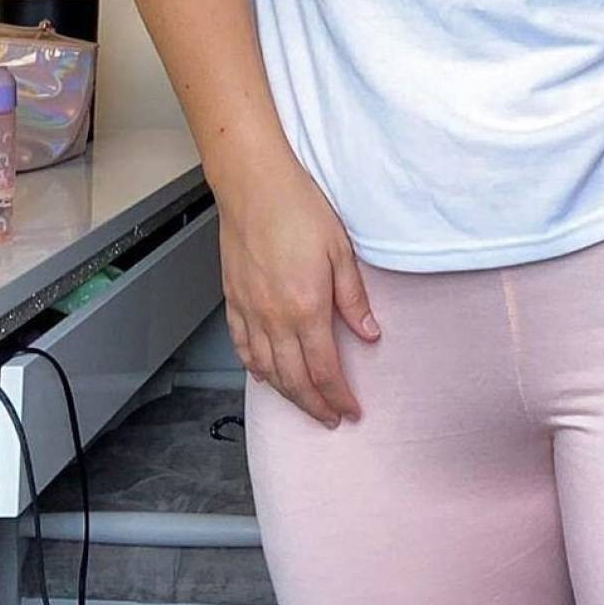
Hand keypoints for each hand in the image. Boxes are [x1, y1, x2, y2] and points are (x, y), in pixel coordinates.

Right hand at [214, 152, 381, 429]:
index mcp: (306, 308)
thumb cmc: (300, 210)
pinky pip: (242, 347)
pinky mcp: (233, 300)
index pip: (324, 370)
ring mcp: (249, 312)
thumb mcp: (341, 251)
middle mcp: (274, 319)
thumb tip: (370, 334)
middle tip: (331, 418)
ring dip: (287, 394)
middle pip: (294, 379)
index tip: (351, 410)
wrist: (254, 186)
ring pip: (267, 370)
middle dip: (314, 405)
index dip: (338, 396)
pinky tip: (264, 375)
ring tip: (304, 404)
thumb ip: (353, 298)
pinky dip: (255, 368)